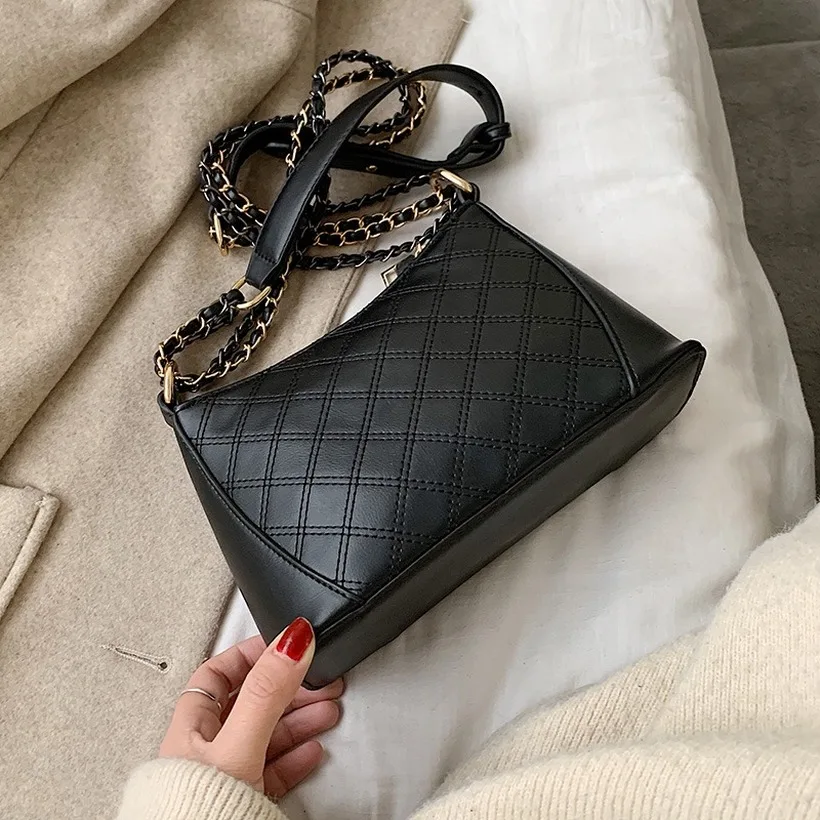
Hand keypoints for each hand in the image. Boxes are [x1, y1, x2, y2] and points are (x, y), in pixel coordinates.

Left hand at [159, 618, 342, 797]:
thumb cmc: (198, 813)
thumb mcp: (239, 742)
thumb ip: (267, 691)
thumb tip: (292, 640)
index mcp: (192, 727)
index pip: (218, 674)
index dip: (251, 655)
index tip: (285, 646)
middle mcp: (206, 749)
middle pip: (252, 702)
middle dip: (290, 686)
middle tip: (321, 678)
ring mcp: (226, 776)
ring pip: (267, 735)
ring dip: (300, 718)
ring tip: (328, 709)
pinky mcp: (243, 802)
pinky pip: (273, 770)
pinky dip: (297, 756)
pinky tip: (313, 751)